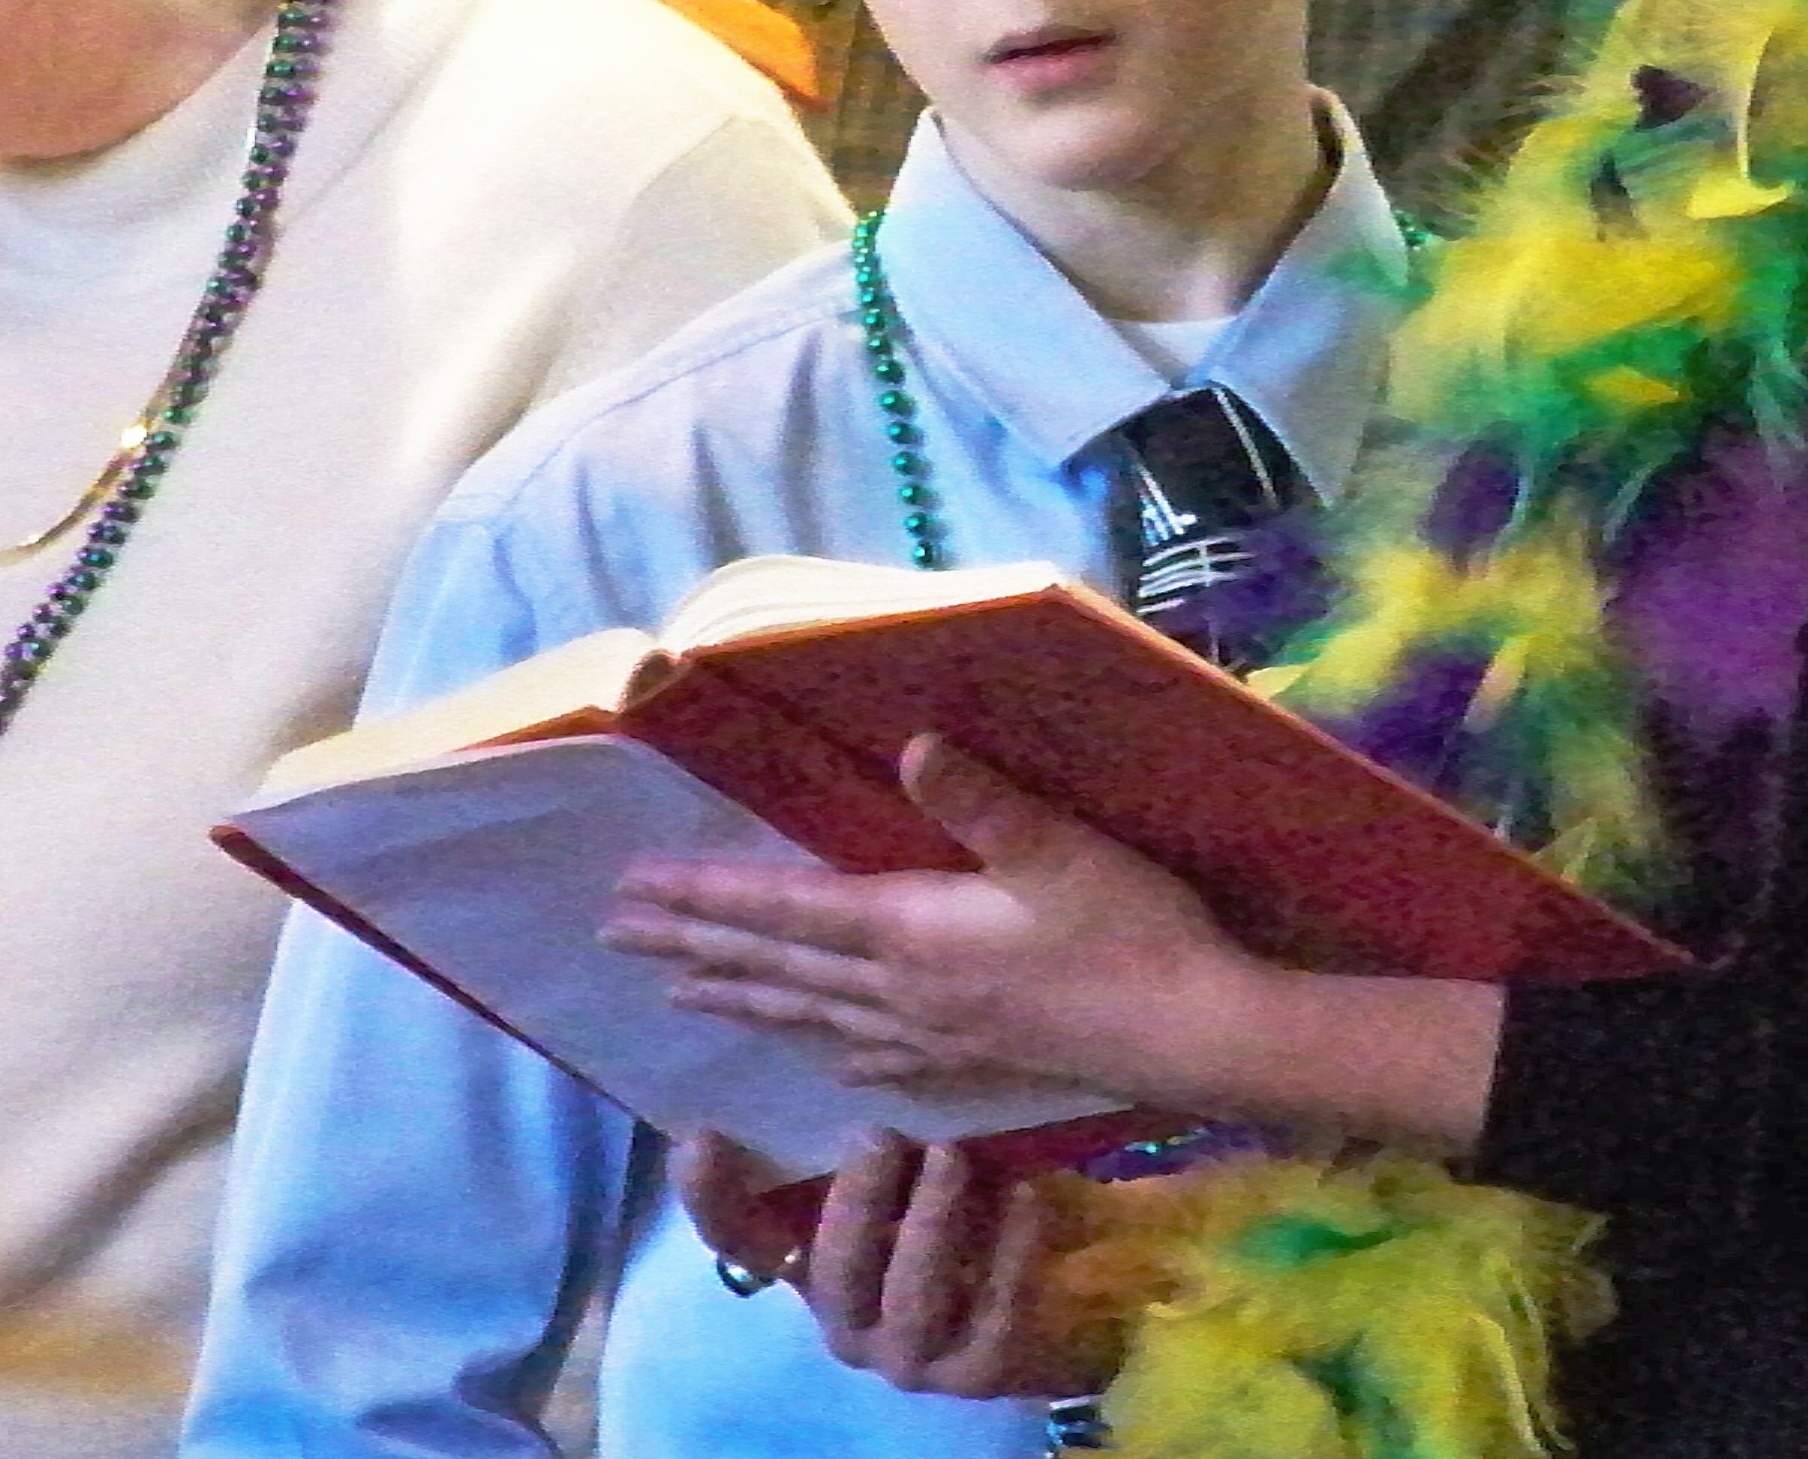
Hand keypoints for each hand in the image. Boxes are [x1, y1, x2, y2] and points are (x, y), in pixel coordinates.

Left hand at [599, 735, 1267, 1108]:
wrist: (1193, 1036)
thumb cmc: (1131, 931)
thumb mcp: (1061, 850)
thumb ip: (980, 801)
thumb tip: (911, 743)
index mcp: (911, 932)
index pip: (783, 911)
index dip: (705, 897)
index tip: (633, 889)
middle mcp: (901, 993)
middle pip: (774, 968)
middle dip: (691, 947)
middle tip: (614, 937)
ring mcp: (932, 1037)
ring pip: (807, 1017)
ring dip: (737, 997)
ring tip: (676, 992)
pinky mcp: (967, 1064)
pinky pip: (866, 1060)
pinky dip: (820, 1048)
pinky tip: (813, 1054)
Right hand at [682, 1129, 1111, 1400]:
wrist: (1047, 1301)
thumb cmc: (953, 1214)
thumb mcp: (903, 1170)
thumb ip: (864, 1133)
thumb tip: (835, 1035)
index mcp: (810, 1266)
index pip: (741, 1241)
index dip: (714, 1196)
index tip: (700, 1137)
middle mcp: (848, 1318)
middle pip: (833, 1268)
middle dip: (856, 1200)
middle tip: (879, 1135)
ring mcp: (912, 1353)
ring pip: (912, 1293)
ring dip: (930, 1219)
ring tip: (952, 1154)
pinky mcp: (978, 1368)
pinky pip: (993, 1310)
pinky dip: (1008, 1248)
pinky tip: (1024, 1192)